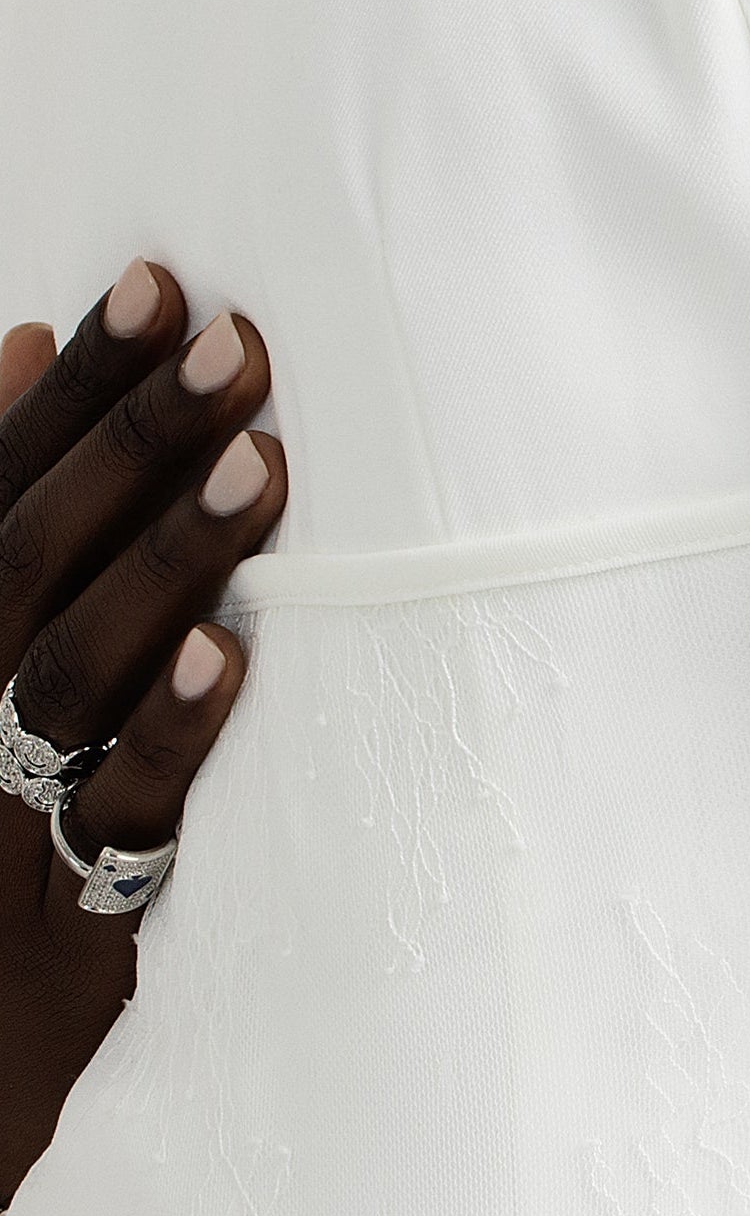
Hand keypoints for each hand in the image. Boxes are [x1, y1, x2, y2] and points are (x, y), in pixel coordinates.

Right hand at [3, 268, 281, 1206]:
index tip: (153, 278)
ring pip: (66, 676)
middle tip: (234, 335)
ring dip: (162, 566)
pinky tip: (225, 660)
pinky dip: (165, 740)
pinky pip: (116, 825)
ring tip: (258, 461)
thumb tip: (13, 339)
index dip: (67, 386)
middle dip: (127, 443)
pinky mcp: (54, 937)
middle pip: (21, 559)